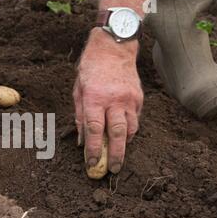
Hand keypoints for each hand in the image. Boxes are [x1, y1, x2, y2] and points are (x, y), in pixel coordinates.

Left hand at [74, 28, 143, 173]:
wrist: (114, 47)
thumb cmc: (91, 69)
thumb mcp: (78, 91)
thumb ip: (79, 116)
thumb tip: (81, 140)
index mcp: (95, 98)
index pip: (93, 130)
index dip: (92, 149)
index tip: (91, 164)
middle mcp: (114, 100)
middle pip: (117, 134)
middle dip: (115, 155)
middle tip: (113, 170)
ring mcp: (129, 99)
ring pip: (130, 129)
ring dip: (124, 144)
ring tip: (118, 155)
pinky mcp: (139, 98)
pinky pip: (135, 120)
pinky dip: (130, 130)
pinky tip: (123, 136)